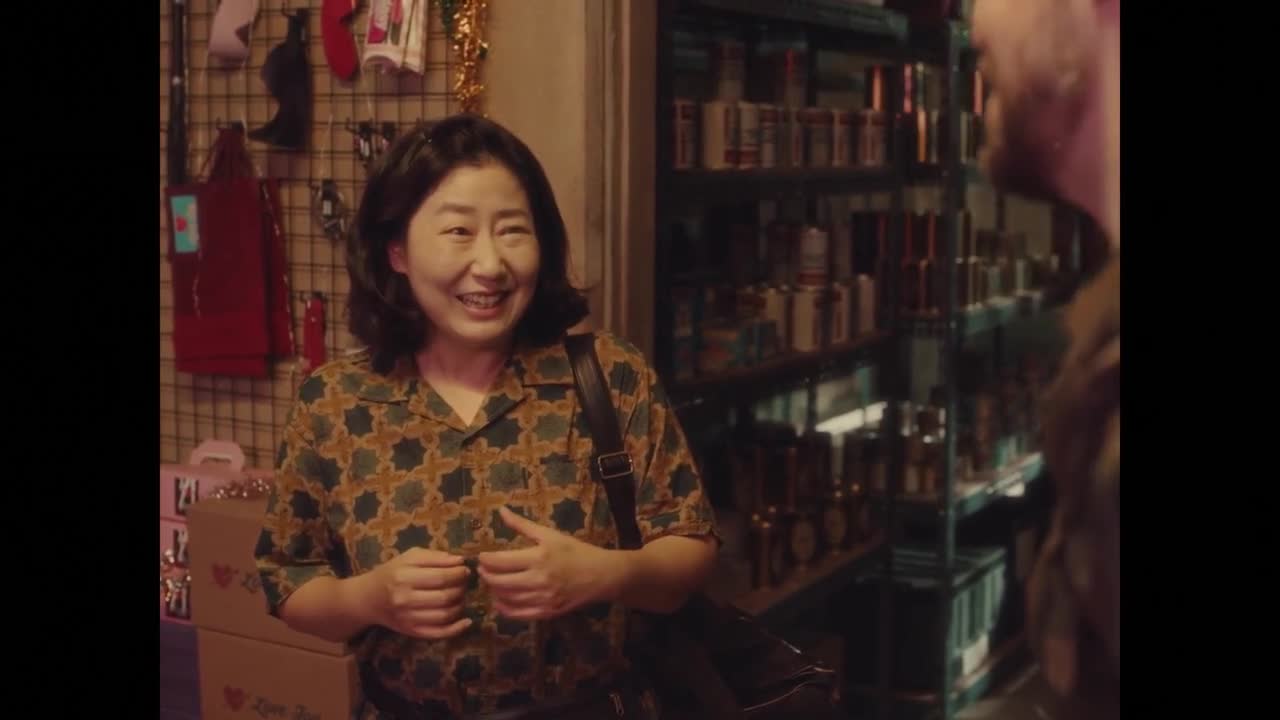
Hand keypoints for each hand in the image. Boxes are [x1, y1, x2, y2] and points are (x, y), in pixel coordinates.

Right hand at [363, 548, 472, 639]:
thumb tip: (460, 561)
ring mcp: (408, 618)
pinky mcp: (411, 632)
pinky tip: (466, 621)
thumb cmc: (392, 573)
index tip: (465, 570)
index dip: (459, 574)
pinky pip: (438, 634)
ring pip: (445, 615)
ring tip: (460, 596)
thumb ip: (435, 557)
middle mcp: (405, 599)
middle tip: (464, 583)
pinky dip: (456, 629)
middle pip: (445, 596)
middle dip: (461, 588)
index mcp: (404, 577)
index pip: (441, 577)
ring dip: (460, 605)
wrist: (369, 598)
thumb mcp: (410, 557)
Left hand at [477, 506, 621, 620]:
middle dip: (486, 575)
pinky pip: (519, 614)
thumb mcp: (549, 534)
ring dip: (494, 591)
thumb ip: (522, 525)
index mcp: (538, 557)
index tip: (481, 556)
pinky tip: (500, 601)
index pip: (501, 561)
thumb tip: (500, 511)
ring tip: (491, 582)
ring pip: (507, 599)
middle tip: (482, 569)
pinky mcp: (547, 612)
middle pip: (500, 582)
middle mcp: (539, 580)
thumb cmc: (575, 551)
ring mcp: (543, 599)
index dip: (486, 559)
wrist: (601, 575)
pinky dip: (505, 609)